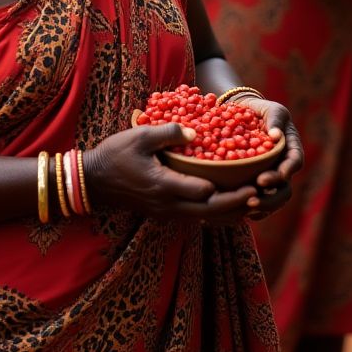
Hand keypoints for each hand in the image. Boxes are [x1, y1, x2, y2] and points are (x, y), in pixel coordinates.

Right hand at [83, 123, 257, 224]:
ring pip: (203, 219)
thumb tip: (194, 132)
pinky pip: (194, 217)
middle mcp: (168, 205)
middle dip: (236, 205)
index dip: (229, 191)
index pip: (204, 193)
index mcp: (165, 185)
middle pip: (209, 212)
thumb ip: (168, 133)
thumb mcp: (140, 136)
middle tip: (258, 196)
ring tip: (250, 204)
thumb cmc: (116, 154)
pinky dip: (212, 213)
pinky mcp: (163, 213)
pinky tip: (225, 206)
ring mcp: (165, 212)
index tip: (251, 182)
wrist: (93, 180)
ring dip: (227, 213)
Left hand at [234, 96, 303, 220]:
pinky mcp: (256, 186)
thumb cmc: (260, 111)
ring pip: (273, 200)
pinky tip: (237, 211)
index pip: (295, 162)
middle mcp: (283, 168)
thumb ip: (275, 119)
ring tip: (245, 206)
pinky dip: (250, 210)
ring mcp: (271, 179)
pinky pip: (258, 202)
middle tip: (253, 198)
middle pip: (285, 189)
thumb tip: (275, 135)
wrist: (243, 115)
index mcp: (291, 149)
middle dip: (271, 197)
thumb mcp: (270, 109)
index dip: (286, 171)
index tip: (272, 176)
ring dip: (262, 206)